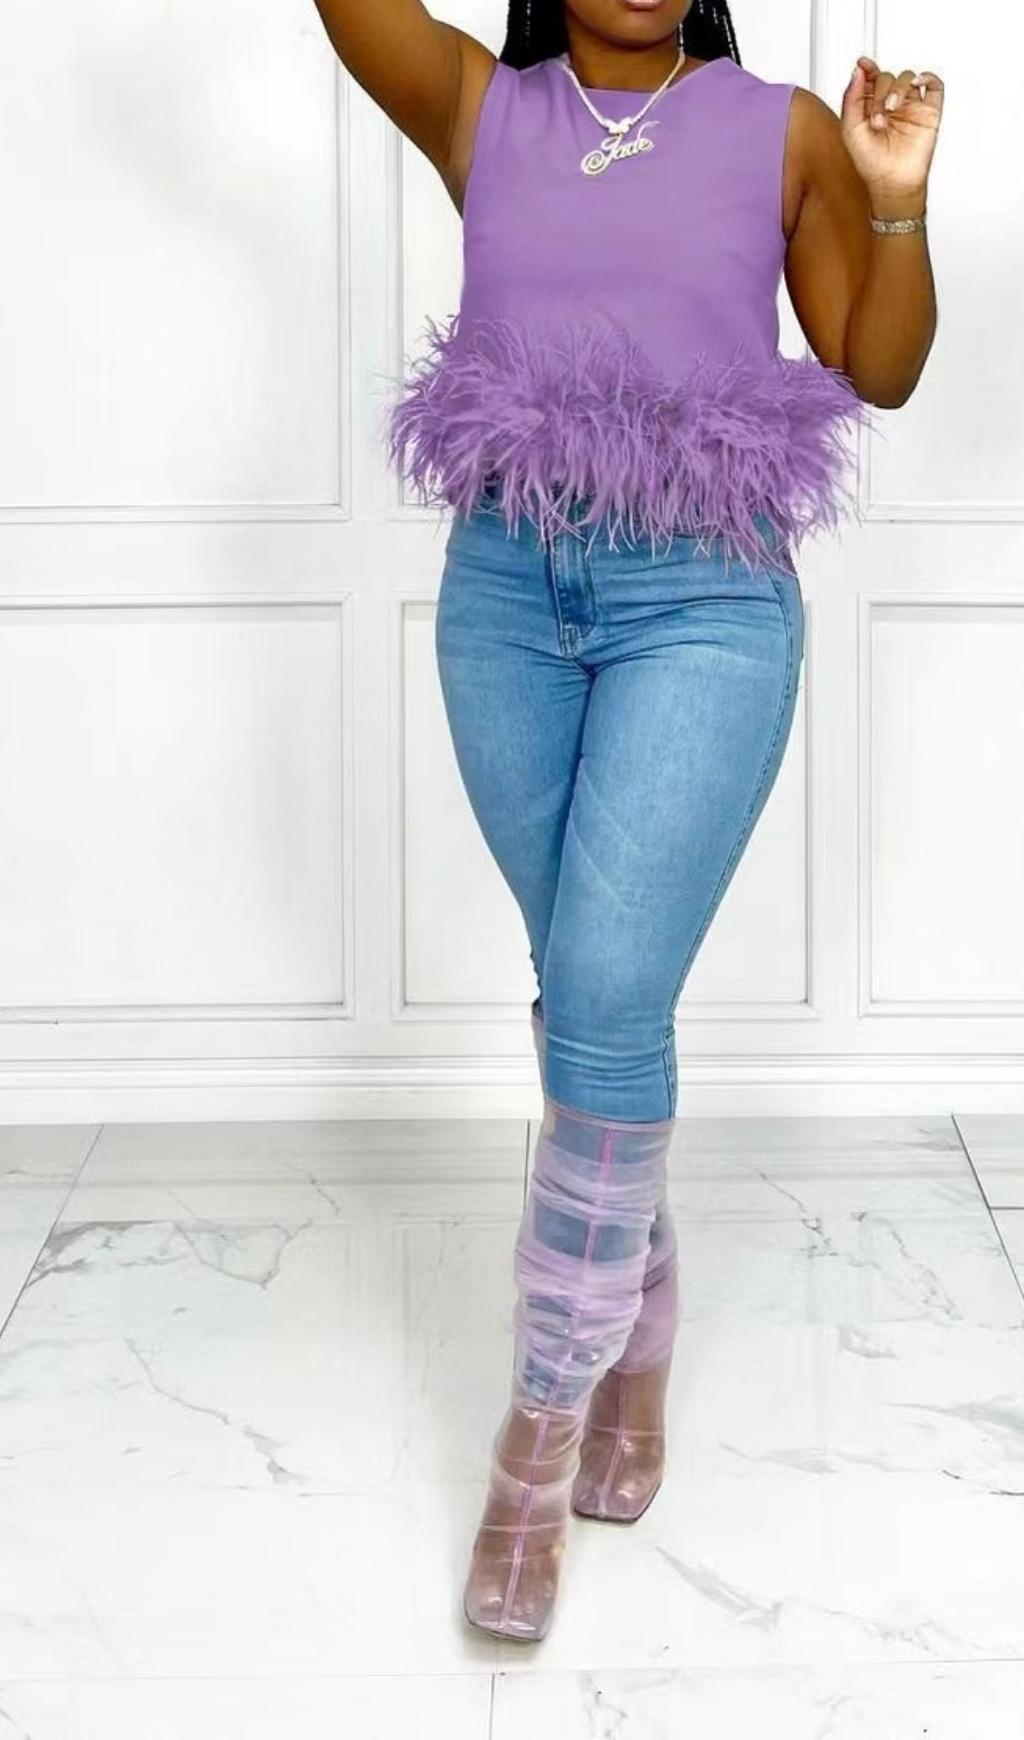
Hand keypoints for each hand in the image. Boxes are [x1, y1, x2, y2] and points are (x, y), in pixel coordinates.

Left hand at [841, 56, 943, 208]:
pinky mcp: (929, 112)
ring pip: (907, 77)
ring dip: (898, 87)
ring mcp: (911, 107)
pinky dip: (927, 77)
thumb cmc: (871, 163)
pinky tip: (917, 82)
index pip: (871, 79)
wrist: (892, 183)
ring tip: (891, 109)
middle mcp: (891, 104)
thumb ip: (851, 99)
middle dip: (880, 92)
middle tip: (878, 116)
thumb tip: (858, 71)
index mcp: (871, 106)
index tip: (863, 63)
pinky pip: (934, 85)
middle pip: (888, 77)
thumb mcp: (851, 130)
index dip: (868, 68)